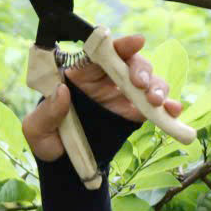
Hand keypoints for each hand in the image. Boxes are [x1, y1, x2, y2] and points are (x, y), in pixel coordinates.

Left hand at [22, 34, 184, 162]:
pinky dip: (168, 107)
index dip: (120, 44)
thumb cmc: (47, 141)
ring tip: (156, 101)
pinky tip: (174, 112)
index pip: (102, 52)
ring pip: (148, 82)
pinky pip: (155, 107)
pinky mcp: (134, 114)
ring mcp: (122, 97)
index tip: (136, 42)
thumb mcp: (36, 129)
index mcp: (80, 75)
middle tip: (141, 84)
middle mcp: (104, 81)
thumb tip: (61, 92)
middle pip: (130, 63)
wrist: (63, 168)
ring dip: (157, 86)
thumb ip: (47, 112)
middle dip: (142, 69)